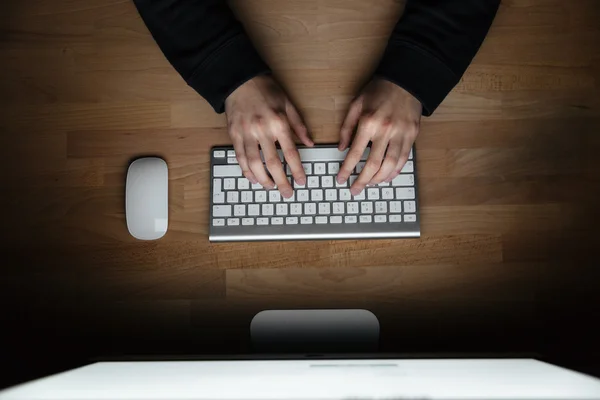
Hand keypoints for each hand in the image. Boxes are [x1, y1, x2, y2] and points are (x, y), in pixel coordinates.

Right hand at [225, 75, 312, 197]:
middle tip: (287, 193)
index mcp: (278, 123)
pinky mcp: (234, 134)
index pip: (290, 153)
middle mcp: (262, 130)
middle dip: (281, 181)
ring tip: (270, 187)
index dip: (297, 170)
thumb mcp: (288, 104)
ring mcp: (246, 133)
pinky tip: (253, 178)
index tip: (301, 181)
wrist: (240, 80)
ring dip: (263, 179)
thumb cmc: (266, 90)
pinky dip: (246, 171)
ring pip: (254, 164)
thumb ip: (299, 126)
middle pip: (272, 163)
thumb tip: (310, 144)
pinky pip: (240, 157)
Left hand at [336, 78, 421, 194]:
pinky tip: (387, 177)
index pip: (355, 153)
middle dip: (362, 180)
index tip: (341, 179)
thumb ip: (346, 127)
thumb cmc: (378, 91)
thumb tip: (341, 148)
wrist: (405, 80)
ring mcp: (401, 134)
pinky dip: (395, 171)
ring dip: (379, 179)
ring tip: (370, 185)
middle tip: (355, 190)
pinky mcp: (412, 135)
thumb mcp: (356, 104)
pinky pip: (404, 159)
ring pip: (391, 165)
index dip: (347, 169)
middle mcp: (386, 130)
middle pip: (373, 164)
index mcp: (369, 122)